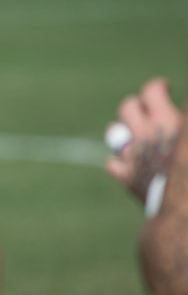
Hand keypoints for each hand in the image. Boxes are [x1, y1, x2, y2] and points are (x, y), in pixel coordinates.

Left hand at [106, 78, 180, 202]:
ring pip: (114, 131)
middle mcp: (144, 135)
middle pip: (128, 107)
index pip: (152, 91)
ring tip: (138, 133)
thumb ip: (184, 119)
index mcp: (167, 122)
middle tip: (149, 110)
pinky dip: (120, 162)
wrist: (187, 208)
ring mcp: (133, 156)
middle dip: (138, 105)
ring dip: (124, 129)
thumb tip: (182, 112)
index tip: (164, 88)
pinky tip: (131, 164)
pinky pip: (113, 163)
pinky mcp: (128, 178)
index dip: (158, 87)